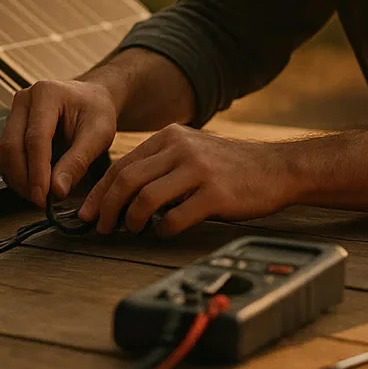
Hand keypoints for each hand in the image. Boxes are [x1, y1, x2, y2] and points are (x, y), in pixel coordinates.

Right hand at [0, 79, 118, 207]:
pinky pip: (4, 157)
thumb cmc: (96, 112)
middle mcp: (24, 100)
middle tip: (41, 201)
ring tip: (40, 194)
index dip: (37, 172)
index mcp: (47, 94)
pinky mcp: (10, 128)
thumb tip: (57, 190)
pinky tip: (35, 183)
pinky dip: (16, 175)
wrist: (91, 99)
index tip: (43, 198)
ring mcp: (14, 113)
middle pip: (11, 147)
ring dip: (17, 180)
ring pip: (3, 155)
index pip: (35, 139)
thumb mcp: (99, 134)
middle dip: (24, 180)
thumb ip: (78, 161)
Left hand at [77, 124, 298, 236]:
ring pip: (144, 198)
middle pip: (126, 180)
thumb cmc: (232, 167)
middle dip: (107, 208)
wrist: (278, 168)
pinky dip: (162, 230)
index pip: (122, 164)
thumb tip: (121, 193)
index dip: (100, 192)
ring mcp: (198, 170)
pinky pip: (174, 218)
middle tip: (102, 227)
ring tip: (133, 231)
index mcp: (171, 137)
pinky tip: (165, 232)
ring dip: (131, 221)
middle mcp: (181, 148)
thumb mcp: (194, 151)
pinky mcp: (215, 195)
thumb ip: (162, 163)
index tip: (89, 212)